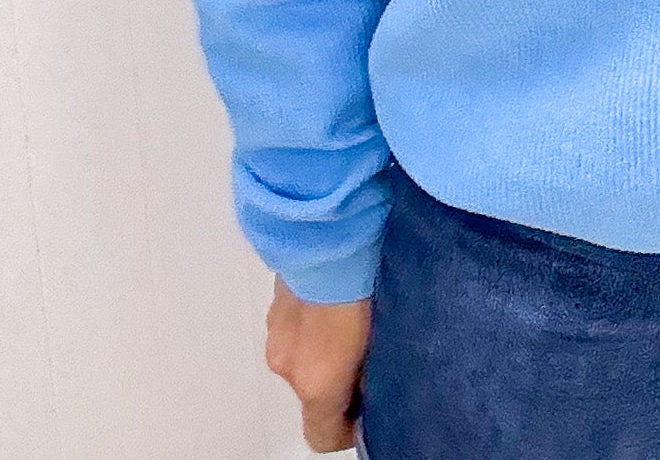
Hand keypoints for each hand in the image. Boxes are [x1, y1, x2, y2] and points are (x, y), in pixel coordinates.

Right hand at [264, 275, 371, 453]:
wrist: (330, 223)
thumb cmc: (363, 278)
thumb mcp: (383, 336)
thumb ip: (374, 372)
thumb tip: (374, 383)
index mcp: (315, 381)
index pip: (322, 435)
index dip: (347, 429)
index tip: (366, 411)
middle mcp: (288, 363)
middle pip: (313, 391)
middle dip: (341, 379)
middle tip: (372, 350)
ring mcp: (277, 328)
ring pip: (303, 354)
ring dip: (326, 344)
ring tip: (359, 311)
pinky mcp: (276, 299)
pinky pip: (297, 323)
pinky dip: (315, 317)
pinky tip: (342, 290)